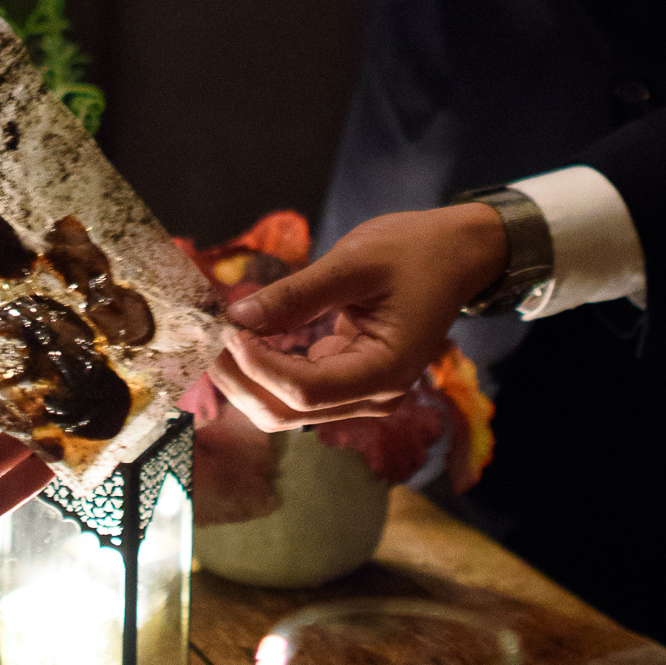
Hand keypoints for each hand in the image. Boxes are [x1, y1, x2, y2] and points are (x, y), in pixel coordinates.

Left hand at [210, 204, 504, 433]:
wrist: (455, 255)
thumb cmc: (415, 251)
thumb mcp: (354, 262)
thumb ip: (296, 295)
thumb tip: (238, 317)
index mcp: (385, 371)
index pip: (305, 391)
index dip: (258, 367)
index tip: (228, 329)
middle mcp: (375, 397)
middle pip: (288, 413)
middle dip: (241, 380)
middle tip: (209, 336)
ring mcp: (363, 396)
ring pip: (287, 411)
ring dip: (247, 381)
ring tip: (220, 338)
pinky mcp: (350, 383)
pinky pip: (297, 393)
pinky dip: (265, 373)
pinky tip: (246, 341)